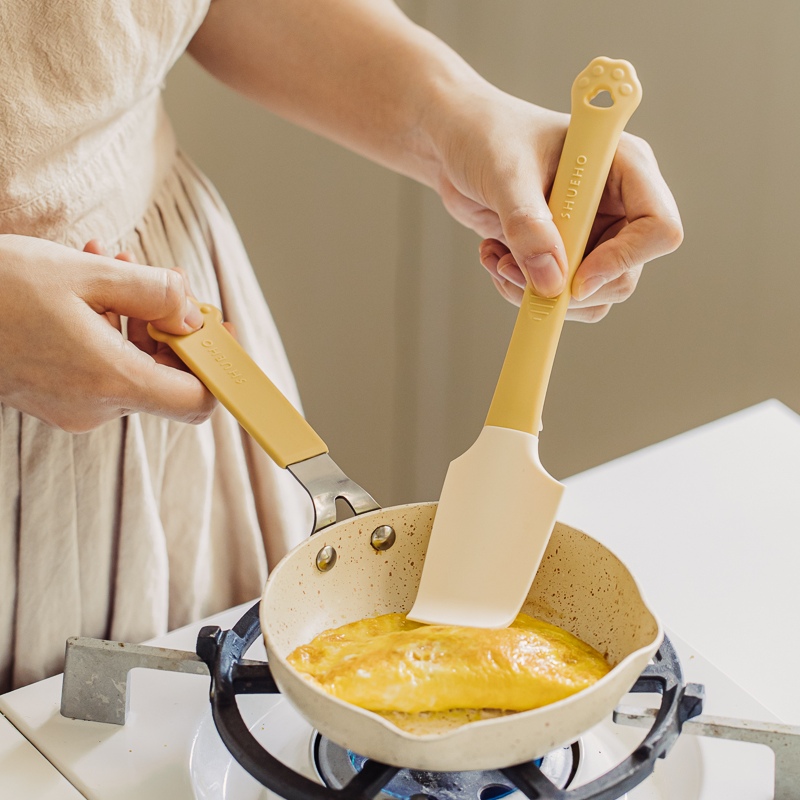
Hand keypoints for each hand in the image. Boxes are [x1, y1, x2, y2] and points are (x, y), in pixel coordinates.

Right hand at [0, 234, 215, 431]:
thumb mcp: (86, 275)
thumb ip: (154, 293)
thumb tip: (191, 313)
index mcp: (111, 381)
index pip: (196, 401)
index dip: (216, 368)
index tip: (216, 332)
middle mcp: (96, 406)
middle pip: (165, 376)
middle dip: (167, 324)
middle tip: (156, 279)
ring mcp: (73, 406)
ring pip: (130, 363)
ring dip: (132, 315)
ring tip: (110, 264)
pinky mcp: (54, 398)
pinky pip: (99, 366)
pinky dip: (105, 328)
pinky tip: (87, 285)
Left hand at [428, 91, 682, 320]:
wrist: (452, 142)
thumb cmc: (485, 134)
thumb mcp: (505, 174)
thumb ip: (528, 225)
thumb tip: (551, 281)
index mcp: (623, 167)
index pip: (658, 228)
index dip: (623, 261)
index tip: (574, 279)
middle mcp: (614, 203)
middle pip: (624, 274)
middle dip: (568, 286)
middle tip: (517, 271)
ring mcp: (589, 230)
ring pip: (589, 294)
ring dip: (539, 291)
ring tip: (499, 261)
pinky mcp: (561, 250)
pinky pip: (557, 293)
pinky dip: (522, 289)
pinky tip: (495, 257)